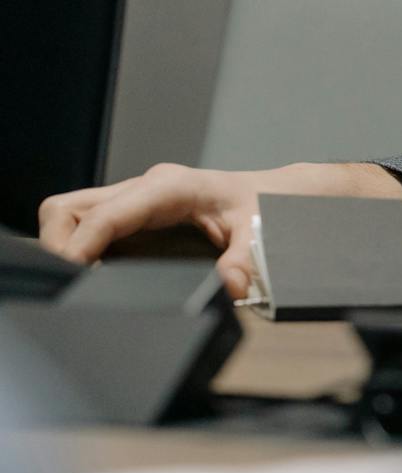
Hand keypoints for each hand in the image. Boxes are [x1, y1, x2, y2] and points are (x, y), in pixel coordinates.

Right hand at [39, 163, 265, 297]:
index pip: (105, 214)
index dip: (79, 245)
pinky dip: (78, 244)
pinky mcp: (133, 209)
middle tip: (67, 282)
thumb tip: (231, 285)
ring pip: (70, 211)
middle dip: (58, 244)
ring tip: (74, 279)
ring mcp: (135, 196)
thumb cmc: (263, 206)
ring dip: (63, 243)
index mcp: (170, 187)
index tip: (70, 275)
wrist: (273, 193)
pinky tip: (90, 271)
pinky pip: (87, 221)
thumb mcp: (259, 232)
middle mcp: (146, 186)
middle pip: (70, 207)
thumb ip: (244, 258)